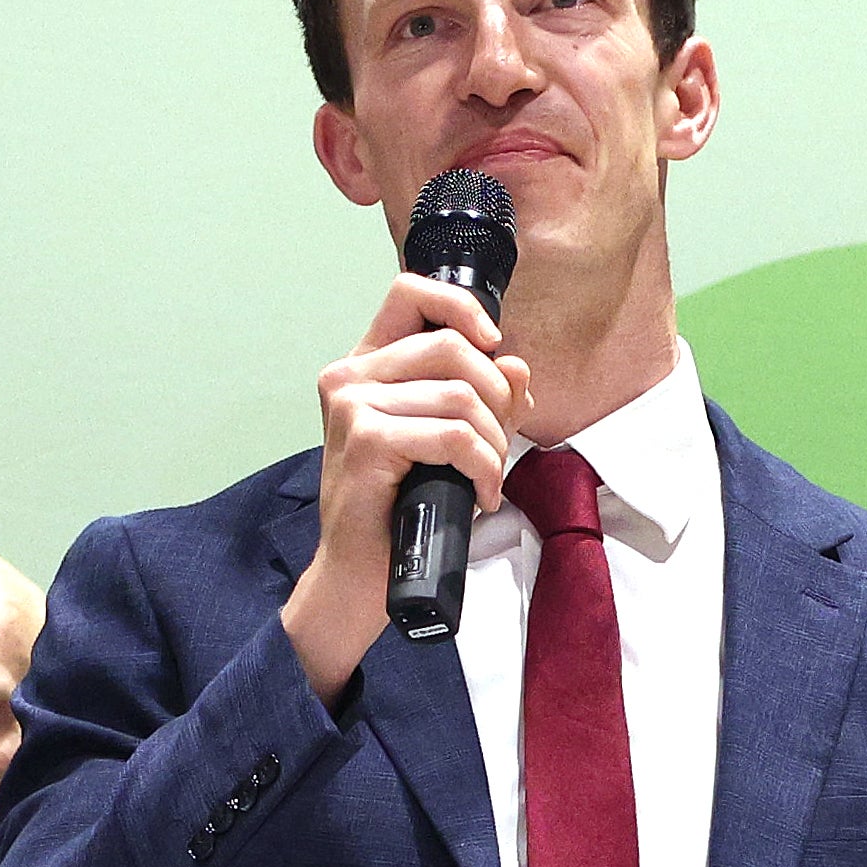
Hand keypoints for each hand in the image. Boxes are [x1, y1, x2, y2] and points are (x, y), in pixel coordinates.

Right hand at [276, 266, 531, 701]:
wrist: (357, 575)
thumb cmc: (400, 509)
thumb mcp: (448, 443)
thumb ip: (481, 399)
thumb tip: (516, 366)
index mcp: (365, 365)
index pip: (410, 292)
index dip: (461, 306)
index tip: (492, 345)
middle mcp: (349, 376)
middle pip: (449, 345)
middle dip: (494, 394)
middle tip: (499, 442)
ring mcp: (352, 406)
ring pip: (458, 395)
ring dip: (492, 442)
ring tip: (488, 478)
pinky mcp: (365, 441)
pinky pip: (451, 435)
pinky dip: (482, 466)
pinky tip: (480, 493)